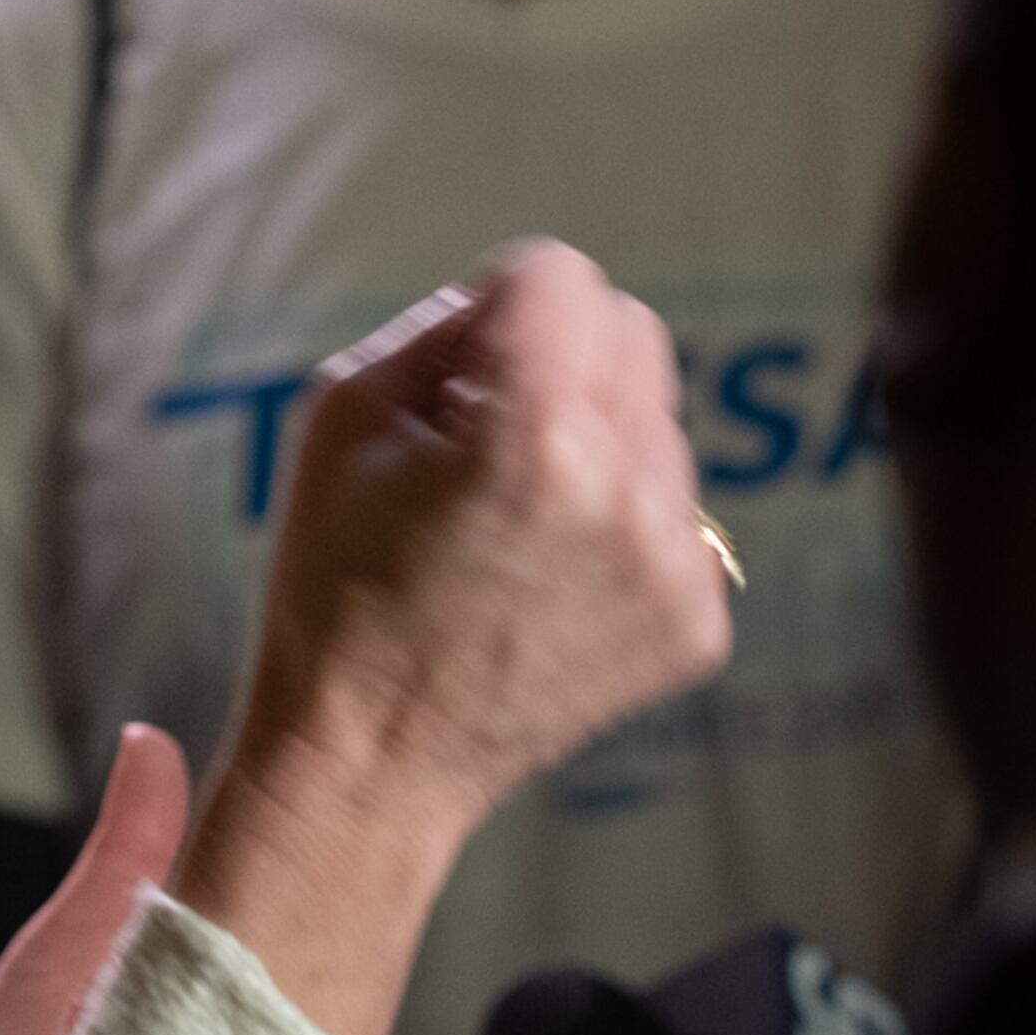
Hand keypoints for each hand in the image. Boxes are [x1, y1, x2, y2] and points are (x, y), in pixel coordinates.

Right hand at [175, 241, 732, 1034]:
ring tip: (511, 523)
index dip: (497, 299)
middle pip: (633, 332)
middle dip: (562, 356)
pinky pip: (676, 515)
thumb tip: (515, 308)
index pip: (561, 273)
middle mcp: (630, 492)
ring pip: (659, 425)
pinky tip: (548, 581)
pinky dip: (619, 527)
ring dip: (596, 444)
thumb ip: (441, 328)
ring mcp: (677, 565)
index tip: (460, 364)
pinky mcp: (700, 623)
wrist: (370, 761)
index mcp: (536, 430)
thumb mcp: (341, 414)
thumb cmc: (335, 581)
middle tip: (485, 432)